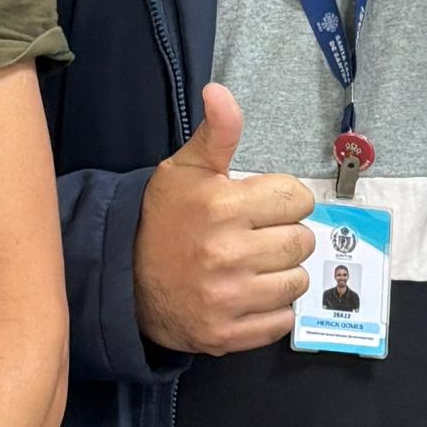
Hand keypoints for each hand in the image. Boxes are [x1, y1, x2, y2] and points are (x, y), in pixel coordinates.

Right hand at [133, 87, 315, 355]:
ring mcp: (228, 298)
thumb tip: (220, 91)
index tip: (260, 206)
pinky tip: (246, 294)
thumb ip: (216, 133)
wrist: (124, 279)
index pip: (298, 199)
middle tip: (254, 237)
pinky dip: (271, 310)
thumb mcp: (185, 169)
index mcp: (222, 206)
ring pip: (297, 282)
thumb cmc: (162, 219)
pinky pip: (283, 320)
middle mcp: (228, 254)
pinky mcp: (227, 334)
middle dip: (283, 236)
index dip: (282, 200)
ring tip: (250, 266)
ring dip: (280, 274)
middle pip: (302, 241)